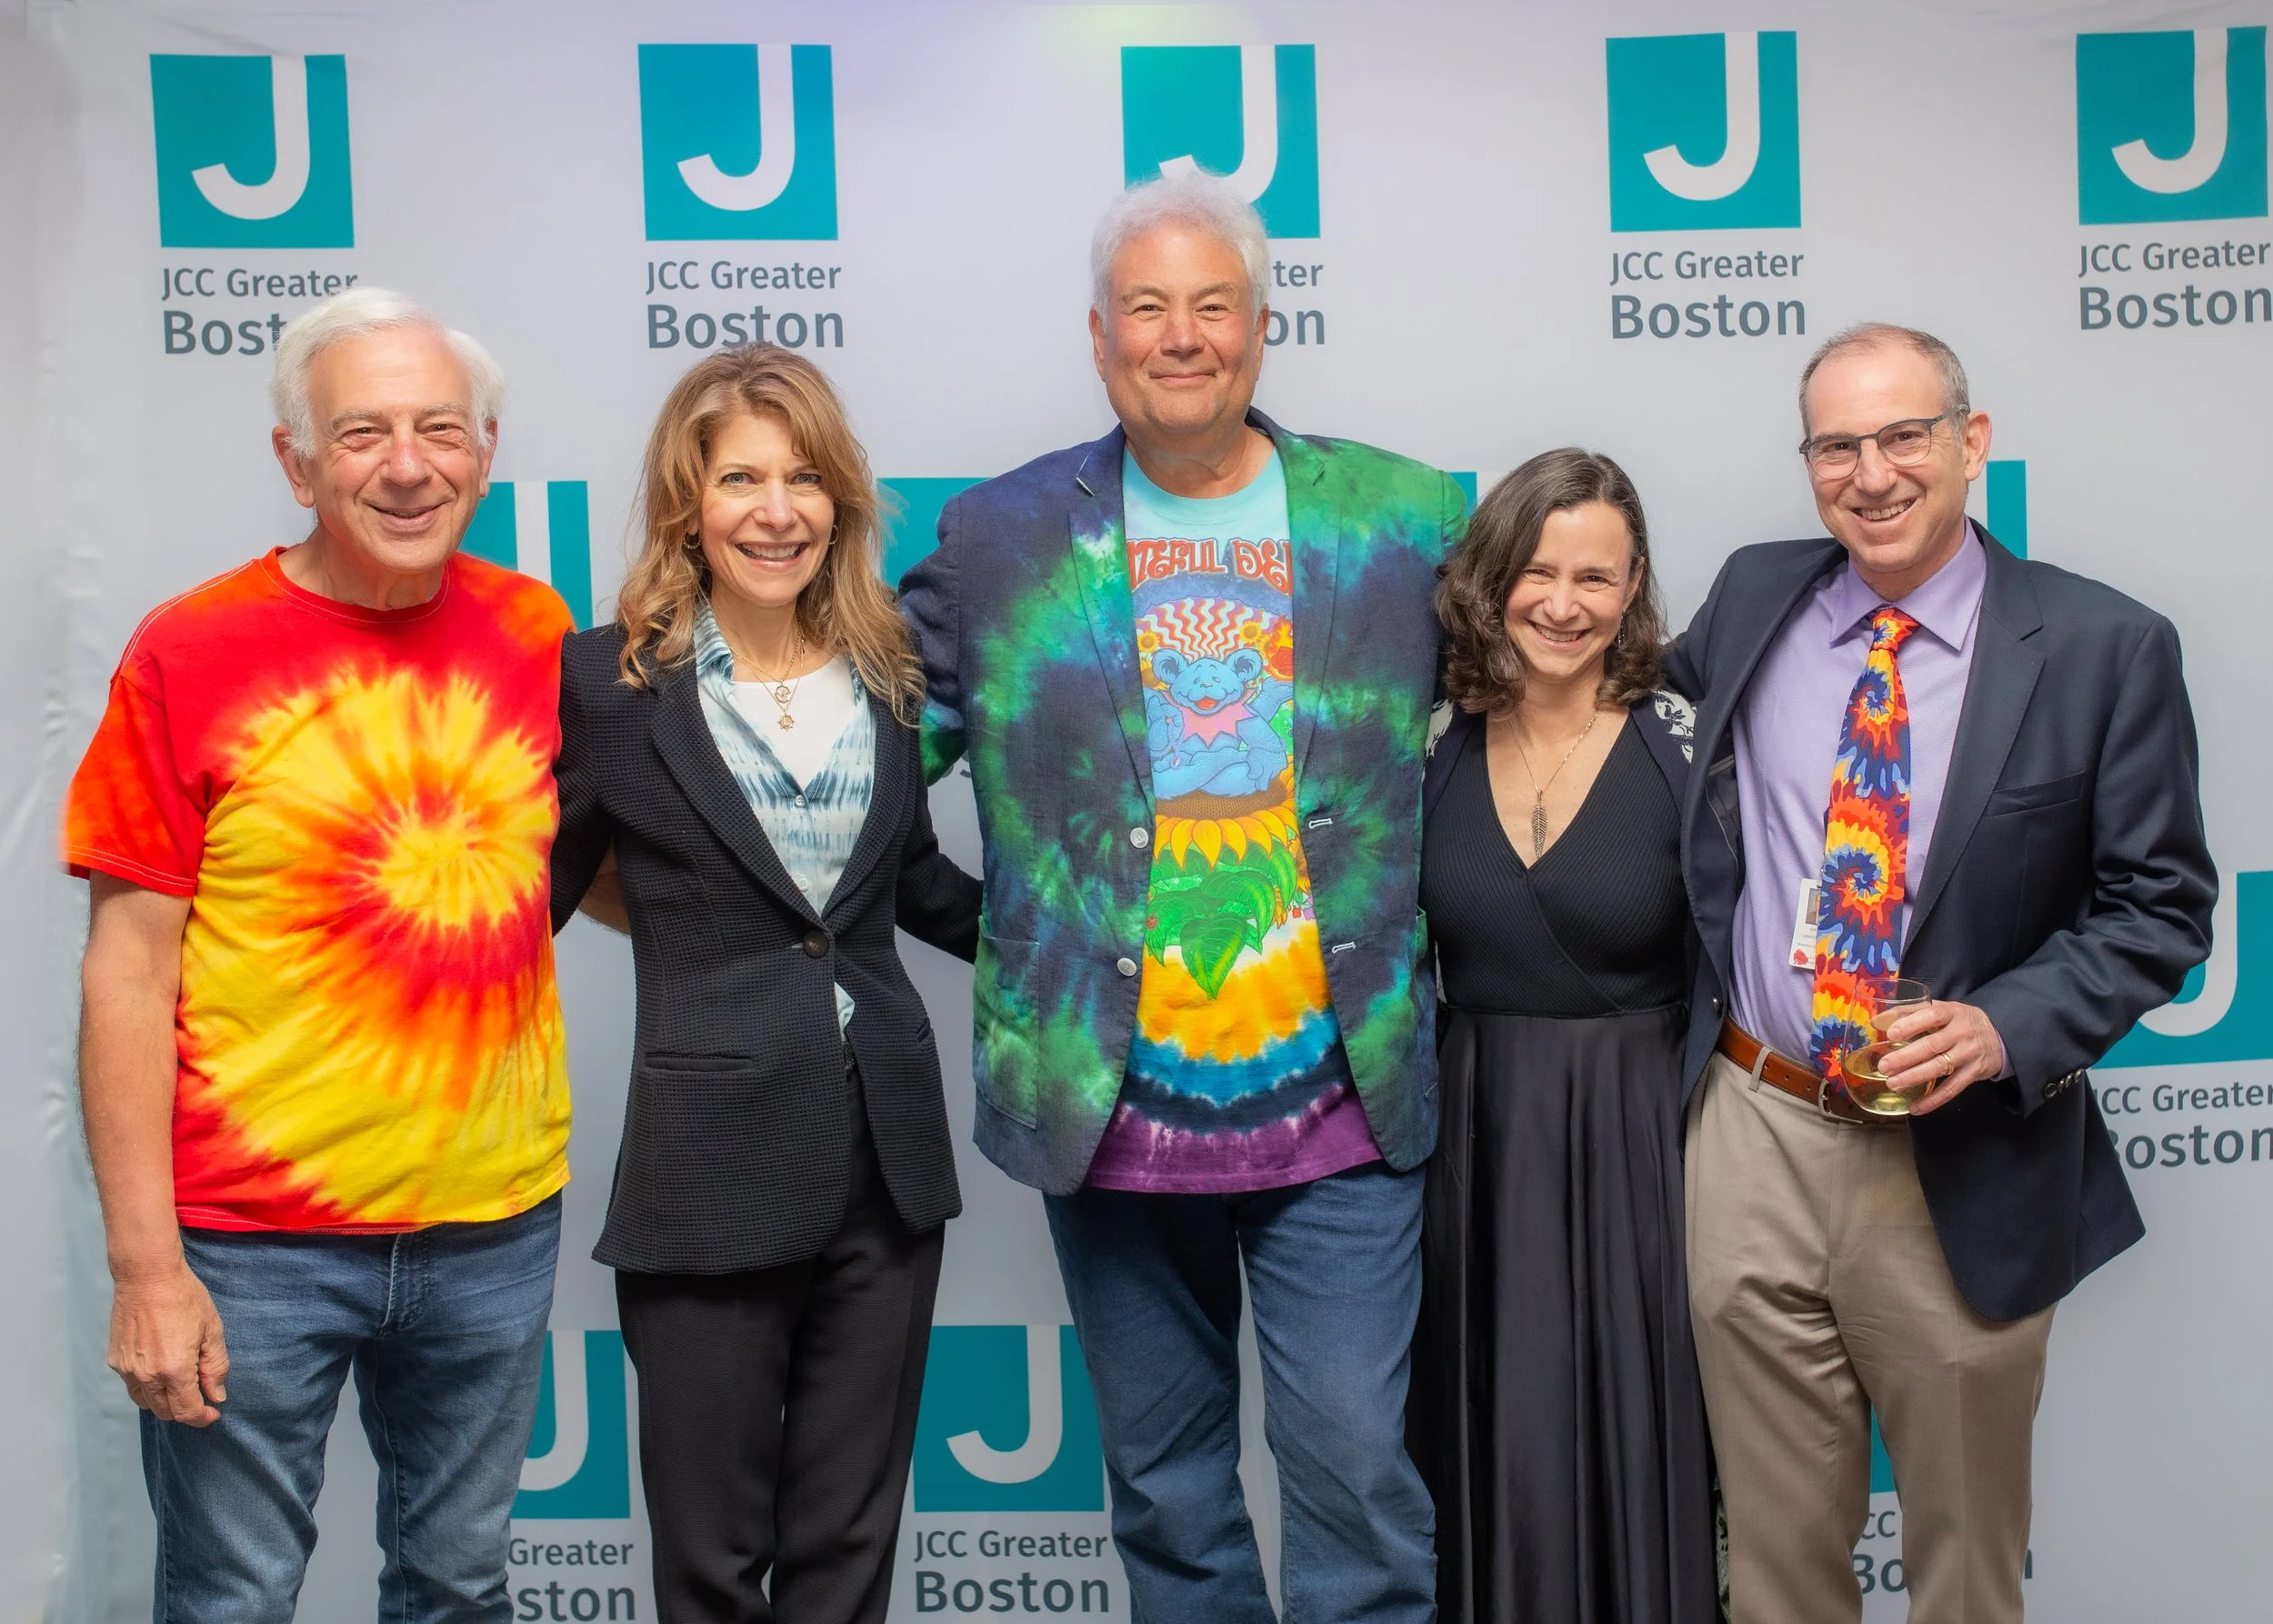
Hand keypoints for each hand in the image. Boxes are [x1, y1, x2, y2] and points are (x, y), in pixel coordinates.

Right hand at [108, 1261, 228, 1425]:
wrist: (146, 1276)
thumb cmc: (184, 1297)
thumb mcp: (212, 1330)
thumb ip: (216, 1367)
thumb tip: (217, 1395)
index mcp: (174, 1369)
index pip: (187, 1411)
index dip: (202, 1418)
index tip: (213, 1413)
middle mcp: (147, 1375)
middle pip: (165, 1412)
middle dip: (186, 1411)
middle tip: (202, 1398)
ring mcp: (127, 1369)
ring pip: (146, 1402)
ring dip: (165, 1402)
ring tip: (183, 1386)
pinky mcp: (116, 1360)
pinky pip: (133, 1386)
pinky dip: (148, 1388)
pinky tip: (162, 1373)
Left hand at [1880, 999, 2006, 1114]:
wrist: (1999, 1036)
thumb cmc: (1959, 1021)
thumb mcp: (1941, 1009)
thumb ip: (1910, 1012)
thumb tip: (1877, 1022)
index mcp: (1952, 1012)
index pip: (1931, 1016)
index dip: (1911, 1024)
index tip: (1891, 1034)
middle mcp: (1962, 1032)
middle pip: (1932, 1046)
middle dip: (1906, 1057)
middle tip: (1884, 1066)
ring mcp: (1969, 1054)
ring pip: (1940, 1068)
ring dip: (1914, 1077)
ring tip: (1893, 1083)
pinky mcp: (1974, 1073)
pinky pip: (1952, 1089)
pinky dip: (1933, 1100)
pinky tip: (1915, 1107)